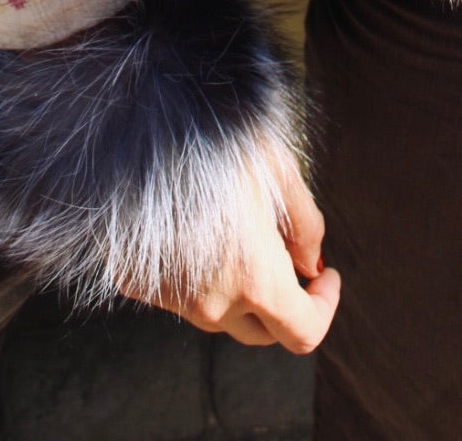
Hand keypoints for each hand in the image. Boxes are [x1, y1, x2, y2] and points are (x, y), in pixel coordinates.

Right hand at [138, 157, 340, 353]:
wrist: (140, 127)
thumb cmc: (218, 140)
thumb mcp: (279, 169)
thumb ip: (306, 225)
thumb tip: (311, 264)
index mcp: (255, 279)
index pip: (303, 333)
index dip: (324, 307)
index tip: (325, 277)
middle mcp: (213, 304)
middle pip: (262, 331)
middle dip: (283, 302)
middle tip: (285, 253)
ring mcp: (171, 300)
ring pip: (220, 314)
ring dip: (236, 288)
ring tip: (234, 228)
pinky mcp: (137, 286)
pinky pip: (180, 295)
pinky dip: (195, 275)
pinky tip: (193, 228)